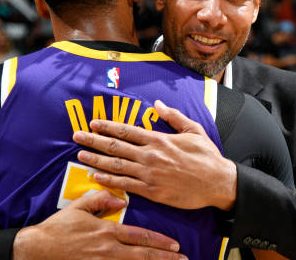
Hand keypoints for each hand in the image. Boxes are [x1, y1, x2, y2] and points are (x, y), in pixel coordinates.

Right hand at [12, 190, 184, 259]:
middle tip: (182, 259)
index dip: (159, 242)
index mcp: (107, 231)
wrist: (38, 249)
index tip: (175, 245)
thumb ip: (101, 199)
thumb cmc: (59, 227)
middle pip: (143, 255)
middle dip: (165, 259)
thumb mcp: (79, 206)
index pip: (140, 237)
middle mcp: (108, 249)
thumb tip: (121, 200)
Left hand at [72, 100, 236, 210]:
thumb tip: (157, 104)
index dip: (107, 127)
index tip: (93, 123)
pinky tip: (96, 175)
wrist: (218, 183)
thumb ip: (173, 116)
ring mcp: (150, 175)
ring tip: (80, 154)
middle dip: (94, 140)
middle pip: (116, 146)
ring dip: (96, 159)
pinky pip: (125, 185)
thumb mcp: (193, 130)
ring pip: (116, 165)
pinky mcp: (152, 192)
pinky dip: (109, 180)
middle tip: (76, 136)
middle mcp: (151, 156)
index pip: (127, 131)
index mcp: (159, 140)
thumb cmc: (207, 157)